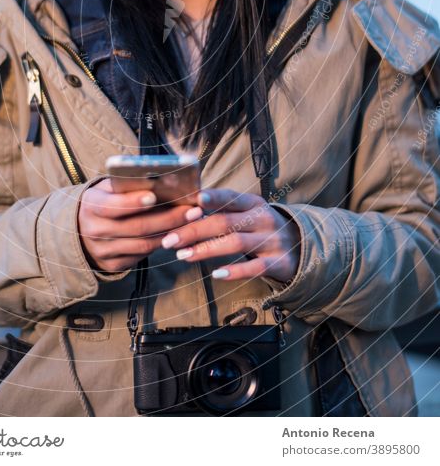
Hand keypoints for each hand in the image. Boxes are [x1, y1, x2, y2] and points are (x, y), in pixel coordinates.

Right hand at [78, 177, 202, 272]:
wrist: (80, 229)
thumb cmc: (103, 201)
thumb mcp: (107, 189)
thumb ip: (126, 185)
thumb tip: (160, 180)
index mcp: (91, 206)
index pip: (112, 206)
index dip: (133, 202)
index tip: (155, 196)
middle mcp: (95, 231)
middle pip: (136, 227)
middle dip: (168, 218)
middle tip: (192, 210)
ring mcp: (103, 251)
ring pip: (143, 244)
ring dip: (171, 233)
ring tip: (191, 221)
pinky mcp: (113, 265)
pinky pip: (142, 255)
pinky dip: (161, 244)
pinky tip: (176, 234)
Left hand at [160, 188, 300, 282]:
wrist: (301, 246)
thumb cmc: (260, 227)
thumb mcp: (247, 212)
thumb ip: (222, 210)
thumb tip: (185, 210)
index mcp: (252, 202)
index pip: (230, 197)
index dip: (213, 197)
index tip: (194, 199)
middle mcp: (262, 218)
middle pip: (225, 222)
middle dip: (194, 230)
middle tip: (170, 239)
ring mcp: (271, 240)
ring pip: (235, 243)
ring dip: (206, 249)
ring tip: (183, 255)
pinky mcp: (278, 262)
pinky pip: (255, 267)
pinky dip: (235, 270)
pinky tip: (217, 273)